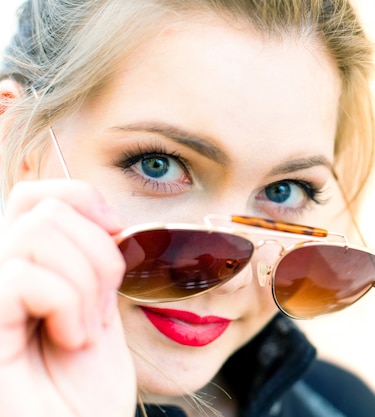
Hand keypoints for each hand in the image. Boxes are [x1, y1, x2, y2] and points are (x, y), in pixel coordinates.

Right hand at [0, 180, 135, 416]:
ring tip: (85, 330)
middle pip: (44, 210)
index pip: (35, 195)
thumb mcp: (97, 309)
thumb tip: (101, 215)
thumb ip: (87, 261)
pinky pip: (24, 277)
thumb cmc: (84, 392)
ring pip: (36, 234)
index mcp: (22, 270)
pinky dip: (67, 304)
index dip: (81, 197)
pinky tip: (70, 340)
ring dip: (85, 284)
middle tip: (100, 310)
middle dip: (98, 255)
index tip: (116, 231)